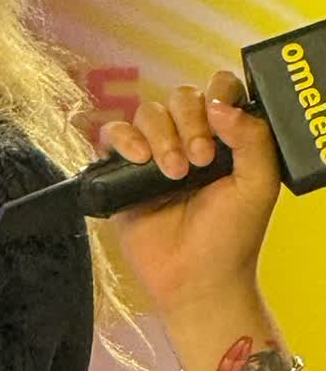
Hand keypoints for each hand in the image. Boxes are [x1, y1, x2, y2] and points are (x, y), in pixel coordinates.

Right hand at [99, 71, 281, 322]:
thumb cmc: (231, 238)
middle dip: (189, 124)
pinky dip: (123, 140)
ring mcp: (154, 154)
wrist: (195, 279)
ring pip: (147, 113)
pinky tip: (139, 161)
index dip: (218, 98)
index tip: (220, 129)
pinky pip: (112, 135)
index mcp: (225, 137)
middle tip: (198, 162)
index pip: (218, 90)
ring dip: (161, 138)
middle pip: (180, 98)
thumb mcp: (259, 184)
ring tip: (173, 174)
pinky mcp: (122, 174)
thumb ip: (253, 137)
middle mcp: (189, 139)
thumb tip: (219, 106)